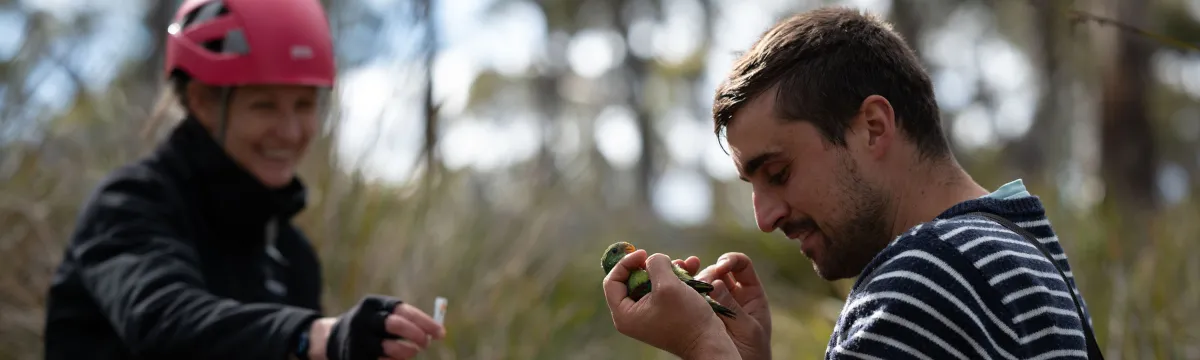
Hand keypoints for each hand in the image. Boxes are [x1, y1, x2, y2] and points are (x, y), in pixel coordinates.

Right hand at [321, 295, 446, 359]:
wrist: (334, 338)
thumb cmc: (372, 325)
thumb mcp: (384, 314)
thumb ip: (408, 319)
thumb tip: (437, 331)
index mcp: (373, 304)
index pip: (404, 310)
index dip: (425, 322)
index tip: (441, 333)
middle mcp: (363, 319)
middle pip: (396, 325)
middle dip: (417, 335)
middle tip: (427, 343)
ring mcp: (358, 340)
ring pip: (392, 348)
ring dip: (408, 352)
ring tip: (412, 351)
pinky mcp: (356, 358)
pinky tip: (394, 358)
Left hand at [603, 250, 738, 358]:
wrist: (708, 341)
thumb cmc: (686, 318)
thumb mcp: (668, 286)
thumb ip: (655, 264)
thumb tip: (652, 259)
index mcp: (624, 314)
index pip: (612, 281)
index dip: (625, 263)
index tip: (644, 254)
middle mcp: (632, 316)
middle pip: (632, 280)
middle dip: (652, 266)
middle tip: (667, 260)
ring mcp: (648, 315)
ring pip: (651, 282)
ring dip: (667, 270)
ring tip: (685, 264)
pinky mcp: (663, 313)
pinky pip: (663, 290)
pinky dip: (675, 278)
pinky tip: (692, 267)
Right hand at [675, 253, 770, 359]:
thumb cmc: (752, 353)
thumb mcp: (747, 329)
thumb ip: (733, 306)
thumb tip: (716, 281)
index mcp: (750, 293)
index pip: (741, 265)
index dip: (730, 260)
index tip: (720, 266)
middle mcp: (732, 294)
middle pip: (717, 271)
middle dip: (709, 273)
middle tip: (702, 282)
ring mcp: (715, 303)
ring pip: (701, 283)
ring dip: (694, 281)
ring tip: (688, 288)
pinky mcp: (699, 312)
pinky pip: (691, 297)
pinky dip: (684, 292)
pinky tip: (679, 291)